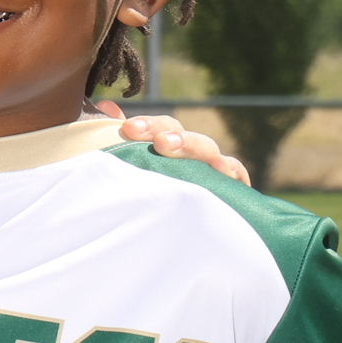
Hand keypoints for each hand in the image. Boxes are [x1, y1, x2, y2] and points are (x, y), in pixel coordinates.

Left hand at [95, 101, 251, 185]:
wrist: (164, 236)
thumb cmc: (142, 197)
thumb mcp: (127, 167)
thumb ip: (117, 141)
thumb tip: (106, 106)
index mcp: (168, 146)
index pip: (162, 127)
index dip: (148, 125)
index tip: (128, 128)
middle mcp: (190, 155)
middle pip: (185, 136)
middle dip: (173, 136)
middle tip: (160, 142)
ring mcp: (211, 170)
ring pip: (208, 151)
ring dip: (196, 148)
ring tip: (186, 155)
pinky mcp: (229, 190)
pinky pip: (236, 176)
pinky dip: (233, 171)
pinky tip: (223, 172)